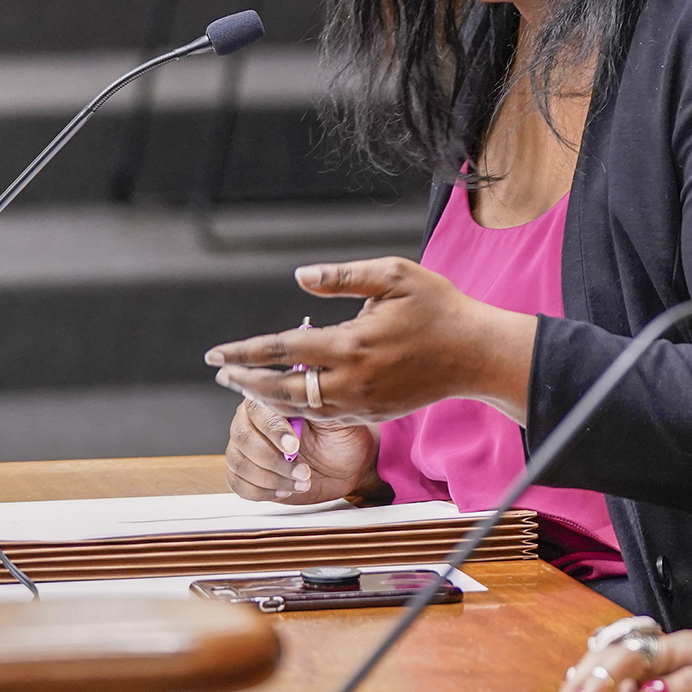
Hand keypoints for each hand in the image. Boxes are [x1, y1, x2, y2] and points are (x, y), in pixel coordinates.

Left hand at [202, 258, 536, 424]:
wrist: (476, 354)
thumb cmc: (438, 307)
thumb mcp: (394, 275)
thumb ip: (343, 276)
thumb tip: (300, 276)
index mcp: (350, 343)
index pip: (281, 350)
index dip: (244, 353)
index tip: (215, 355)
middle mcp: (350, 379)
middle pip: (281, 389)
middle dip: (245, 382)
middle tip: (222, 374)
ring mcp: (362, 401)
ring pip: (300, 408)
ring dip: (268, 398)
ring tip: (246, 387)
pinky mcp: (374, 413)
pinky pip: (325, 416)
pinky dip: (299, 409)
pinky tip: (288, 397)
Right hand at [223, 398, 378, 503]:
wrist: (349, 465)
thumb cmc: (342, 436)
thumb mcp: (336, 416)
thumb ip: (314, 400)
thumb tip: (302, 375)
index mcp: (269, 401)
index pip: (257, 411)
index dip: (274, 431)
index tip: (294, 446)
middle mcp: (251, 422)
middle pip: (242, 439)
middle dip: (274, 460)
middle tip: (303, 470)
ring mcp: (245, 449)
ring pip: (239, 464)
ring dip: (272, 478)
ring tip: (302, 480)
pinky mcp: (247, 474)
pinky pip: (238, 485)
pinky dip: (262, 491)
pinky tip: (285, 489)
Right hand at [547, 627, 691, 691]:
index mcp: (686, 648)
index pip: (627, 658)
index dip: (596, 682)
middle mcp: (677, 657)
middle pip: (614, 661)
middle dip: (581, 685)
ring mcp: (680, 673)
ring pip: (622, 672)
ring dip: (591, 689)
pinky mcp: (689, 690)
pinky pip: (641, 689)